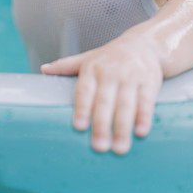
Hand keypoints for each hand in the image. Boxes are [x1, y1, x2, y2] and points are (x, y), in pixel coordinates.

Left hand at [40, 32, 163, 154]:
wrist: (143, 44)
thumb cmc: (110, 57)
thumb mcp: (87, 59)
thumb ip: (66, 66)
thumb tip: (43, 69)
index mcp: (92, 69)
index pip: (85, 90)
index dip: (82, 108)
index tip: (79, 127)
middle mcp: (110, 72)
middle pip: (105, 102)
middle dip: (102, 125)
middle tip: (99, 147)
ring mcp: (130, 77)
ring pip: (126, 104)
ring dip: (123, 127)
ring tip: (119, 148)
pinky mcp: (149, 82)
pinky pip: (146, 101)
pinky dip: (143, 117)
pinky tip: (140, 132)